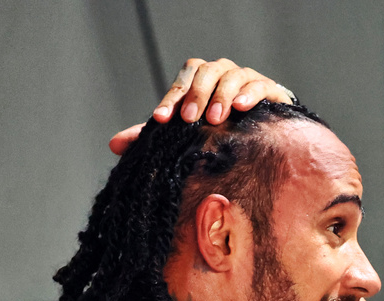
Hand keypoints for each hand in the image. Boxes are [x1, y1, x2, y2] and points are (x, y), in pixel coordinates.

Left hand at [108, 58, 295, 153]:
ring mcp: (246, 78)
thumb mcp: (186, 134)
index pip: (181, 83)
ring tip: (215, 118)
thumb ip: (153, 136)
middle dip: (196, 96)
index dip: (170, 100)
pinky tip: (242, 108)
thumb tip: (114, 145)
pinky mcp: (269, 88)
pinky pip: (258, 84)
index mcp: (199, 80)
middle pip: (205, 73)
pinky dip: (249, 94)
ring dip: (221, 96)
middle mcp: (221, 74)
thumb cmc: (221, 132)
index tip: (160, 120)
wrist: (264, 135)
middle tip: (190, 120)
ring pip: (230, 76)